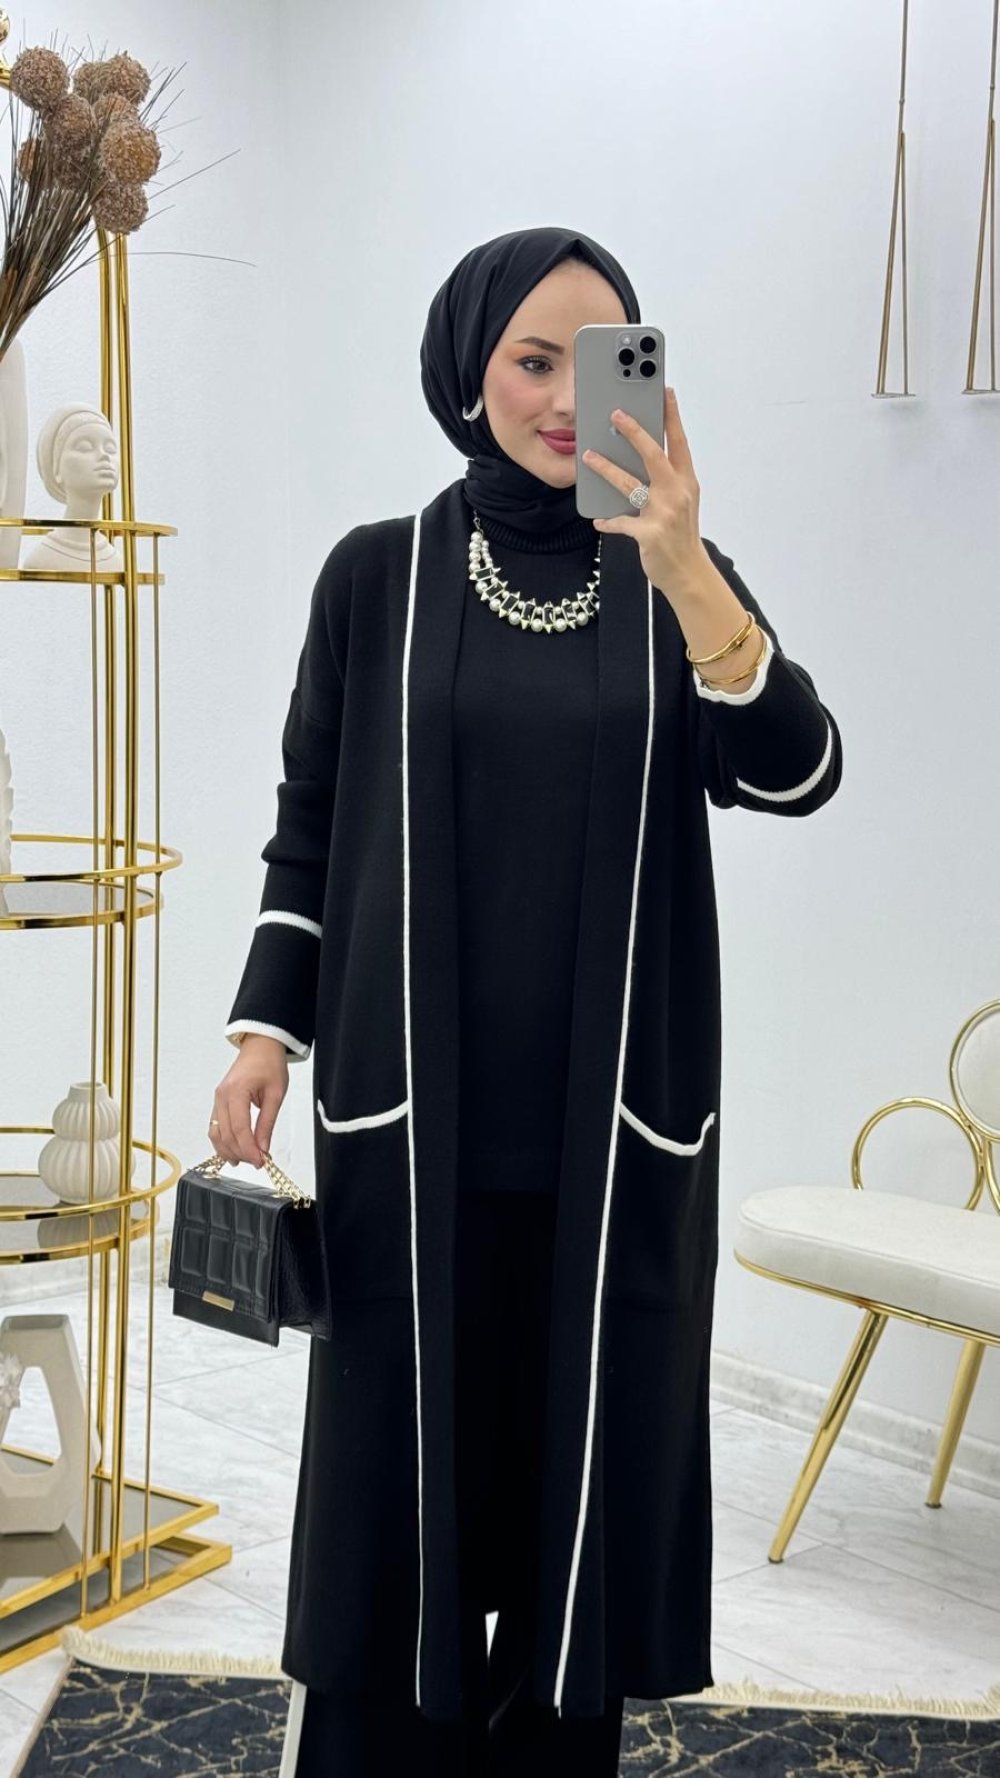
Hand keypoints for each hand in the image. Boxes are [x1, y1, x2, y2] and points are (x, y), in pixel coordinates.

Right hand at [209, 1038, 288, 1168]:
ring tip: (246, 1160)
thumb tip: (263, 1148)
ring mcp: (217, 1099)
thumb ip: (267, 1123)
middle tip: (258, 1163)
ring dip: (229, 1150)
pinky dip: (223, 1141)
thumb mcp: (275, 1094)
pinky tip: (233, 1151)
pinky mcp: (218, 1101)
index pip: (240, 1129)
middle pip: (226, 1135)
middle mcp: (222, 1096)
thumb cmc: (269, 1064)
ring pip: (216, 1133)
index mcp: (236, 1091)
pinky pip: (216, 1126)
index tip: (262, 1161)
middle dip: (241, 1153)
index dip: (249, 1149)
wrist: (260, 1046)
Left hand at [581, 387, 706, 601]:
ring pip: (630, 484)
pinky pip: (621, 523)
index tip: (665, 392)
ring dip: (606, 469)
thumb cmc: (682, 535)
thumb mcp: (682, 502)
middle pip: (654, 455)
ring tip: (588, 456)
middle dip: (634, 432)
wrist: (689, 573)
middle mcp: (677, 493)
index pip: (679, 443)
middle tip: (616, 414)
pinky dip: (608, 521)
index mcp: (686, 482)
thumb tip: (639, 459)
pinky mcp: (649, 534)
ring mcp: (663, 514)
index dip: (672, 417)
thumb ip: (666, 480)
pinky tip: (599, 520)